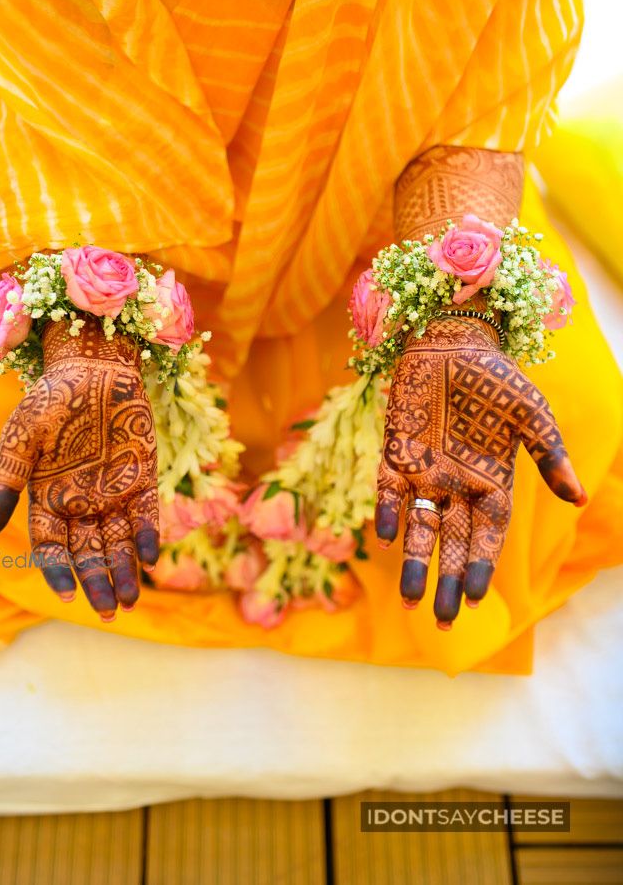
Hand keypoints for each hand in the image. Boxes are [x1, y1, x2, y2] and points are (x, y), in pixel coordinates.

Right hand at [0, 317, 158, 619]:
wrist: (94, 367)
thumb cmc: (50, 400)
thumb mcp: (21, 440)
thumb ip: (5, 484)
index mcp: (48, 498)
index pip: (52, 547)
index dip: (59, 572)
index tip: (69, 596)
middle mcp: (81, 502)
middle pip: (89, 553)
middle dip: (98, 583)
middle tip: (107, 612)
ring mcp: (113, 491)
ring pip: (118, 542)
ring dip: (125, 570)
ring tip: (130, 600)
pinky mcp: (141, 478)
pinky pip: (146, 515)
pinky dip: (147, 536)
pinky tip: (150, 558)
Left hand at [375, 317, 585, 628]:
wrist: (450, 340)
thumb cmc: (496, 377)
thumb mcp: (531, 414)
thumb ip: (550, 455)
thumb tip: (577, 497)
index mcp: (492, 481)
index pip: (487, 536)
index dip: (482, 567)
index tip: (478, 599)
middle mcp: (456, 484)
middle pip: (453, 543)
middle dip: (448, 581)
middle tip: (442, 622)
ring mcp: (424, 471)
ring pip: (418, 527)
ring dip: (413, 561)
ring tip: (409, 599)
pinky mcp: (395, 453)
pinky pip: (388, 490)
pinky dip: (386, 511)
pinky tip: (384, 536)